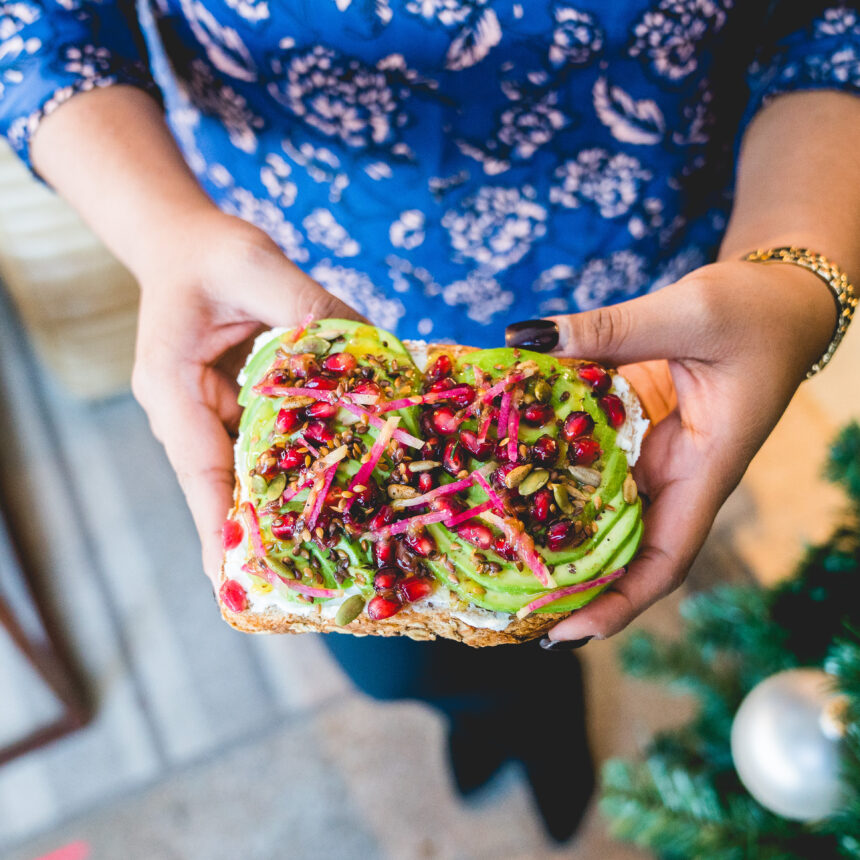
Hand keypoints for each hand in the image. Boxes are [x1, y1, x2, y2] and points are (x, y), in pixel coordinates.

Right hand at [131, 211, 363, 585]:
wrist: (188, 243)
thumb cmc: (210, 253)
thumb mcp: (255, 266)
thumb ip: (306, 307)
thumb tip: (368, 349)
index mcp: (172, 387)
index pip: (199, 469)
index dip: (219, 525)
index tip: (232, 579)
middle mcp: (188, 412)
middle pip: (225, 485)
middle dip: (258, 533)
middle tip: (293, 584)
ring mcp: (213, 414)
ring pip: (249, 471)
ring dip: (283, 505)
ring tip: (327, 548)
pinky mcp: (239, 407)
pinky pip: (268, 444)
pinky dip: (300, 463)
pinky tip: (341, 481)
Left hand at [543, 260, 836, 642]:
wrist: (779, 298)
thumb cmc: (754, 312)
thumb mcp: (687, 313)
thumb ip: (609, 329)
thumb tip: (523, 338)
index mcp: (705, 469)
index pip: (665, 560)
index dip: (617, 604)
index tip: (563, 635)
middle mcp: (677, 475)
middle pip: (624, 550)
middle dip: (573, 584)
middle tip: (505, 604)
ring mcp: (653, 455)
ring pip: (603, 510)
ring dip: (556, 533)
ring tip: (496, 552)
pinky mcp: (635, 430)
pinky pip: (593, 462)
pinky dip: (557, 472)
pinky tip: (510, 473)